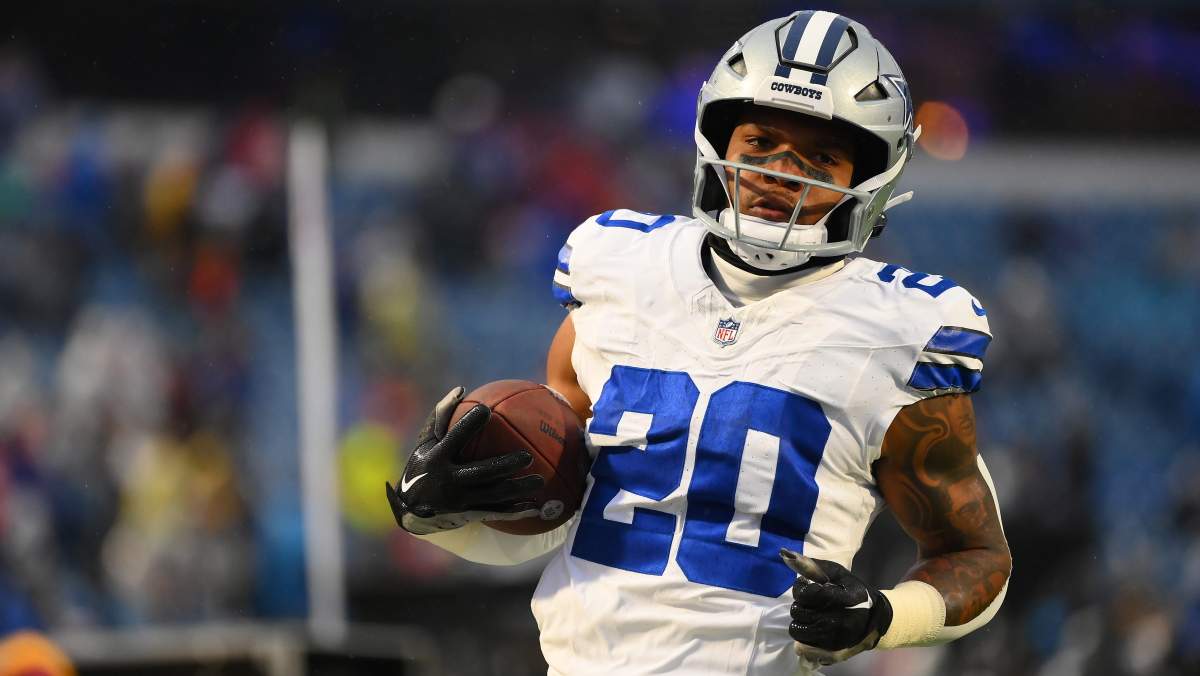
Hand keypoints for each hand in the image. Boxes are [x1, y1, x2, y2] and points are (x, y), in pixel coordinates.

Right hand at [386, 387, 544, 534]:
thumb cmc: (423, 465)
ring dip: (518, 489)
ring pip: (494, 495)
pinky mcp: (468, 515)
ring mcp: (459, 501)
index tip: (486, 410)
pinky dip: (516, 510)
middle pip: (481, 472)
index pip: (454, 438)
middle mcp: (449, 480)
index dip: (468, 424)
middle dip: (505, 465)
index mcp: (437, 458)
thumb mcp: (425, 442)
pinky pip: (496, 512)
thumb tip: (462, 389)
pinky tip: (536, 507)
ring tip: (540, 481)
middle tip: (527, 457)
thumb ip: (442, 415)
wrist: (411, 510)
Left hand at [780, 549, 892, 665]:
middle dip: (800, 604)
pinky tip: (814, 627)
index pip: (807, 594)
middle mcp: (838, 621)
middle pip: (797, 611)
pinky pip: (802, 644)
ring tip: (811, 615)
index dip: (802, 588)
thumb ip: (814, 566)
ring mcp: (833, 639)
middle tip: (810, 602)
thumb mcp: (839, 574)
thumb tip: (786, 555)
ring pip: (797, 629)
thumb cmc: (854, 592)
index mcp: (842, 599)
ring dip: (800, 620)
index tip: (808, 586)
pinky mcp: (830, 652)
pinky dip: (805, 634)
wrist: (876, 619)